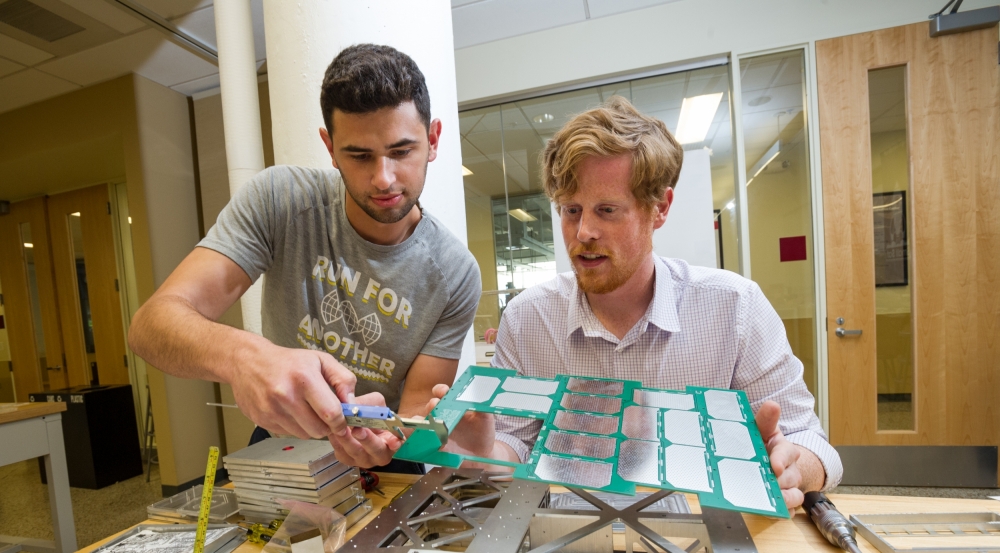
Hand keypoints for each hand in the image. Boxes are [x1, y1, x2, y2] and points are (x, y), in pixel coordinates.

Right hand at [231, 344, 355, 439]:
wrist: (248, 362)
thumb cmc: (288, 361)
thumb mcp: (321, 360)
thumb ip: (343, 379)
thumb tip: (352, 403)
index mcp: (304, 379)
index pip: (331, 413)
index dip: (342, 422)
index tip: (344, 421)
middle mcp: (286, 396)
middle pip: (319, 430)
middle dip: (327, 426)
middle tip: (325, 415)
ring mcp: (272, 410)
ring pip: (305, 435)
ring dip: (311, 427)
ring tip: (306, 409)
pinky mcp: (262, 420)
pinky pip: (289, 433)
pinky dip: (295, 426)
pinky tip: (291, 411)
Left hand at [327, 392, 403, 467]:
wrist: (356, 422)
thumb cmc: (372, 414)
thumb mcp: (375, 403)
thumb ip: (370, 404)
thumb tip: (356, 403)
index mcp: (392, 441)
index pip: (398, 443)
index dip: (396, 443)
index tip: (394, 441)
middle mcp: (380, 454)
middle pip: (376, 451)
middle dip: (367, 440)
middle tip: (358, 430)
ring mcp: (363, 459)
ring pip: (356, 453)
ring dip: (348, 441)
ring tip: (341, 429)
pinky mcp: (347, 458)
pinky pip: (341, 452)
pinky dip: (336, 441)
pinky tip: (332, 431)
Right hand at [426, 384, 497, 457]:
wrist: (482, 454)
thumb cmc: (483, 432)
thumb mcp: (486, 418)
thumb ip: (483, 406)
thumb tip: (481, 394)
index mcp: (454, 406)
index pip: (443, 393)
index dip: (440, 390)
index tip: (442, 391)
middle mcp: (443, 415)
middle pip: (431, 406)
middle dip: (431, 404)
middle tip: (435, 406)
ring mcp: (438, 430)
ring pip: (423, 421)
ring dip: (421, 420)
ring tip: (427, 424)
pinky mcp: (436, 444)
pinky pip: (425, 440)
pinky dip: (423, 438)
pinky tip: (431, 440)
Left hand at [755, 400, 804, 507]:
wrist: (764, 461)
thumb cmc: (762, 445)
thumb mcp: (761, 430)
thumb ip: (765, 419)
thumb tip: (772, 405)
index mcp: (784, 449)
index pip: (788, 452)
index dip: (781, 460)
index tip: (774, 466)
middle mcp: (790, 468)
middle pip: (791, 477)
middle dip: (779, 481)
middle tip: (766, 483)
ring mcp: (789, 486)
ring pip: (794, 495)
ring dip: (784, 498)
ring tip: (772, 499)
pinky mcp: (785, 501)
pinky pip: (789, 510)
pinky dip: (782, 511)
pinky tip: (771, 509)